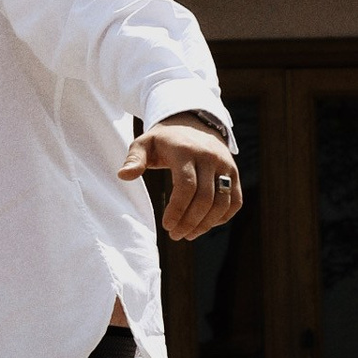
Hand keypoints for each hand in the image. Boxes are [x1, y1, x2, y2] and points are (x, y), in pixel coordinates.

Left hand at [129, 116, 241, 243]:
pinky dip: (222, 217)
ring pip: (222, 202)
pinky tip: (205, 225)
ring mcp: (225, 165)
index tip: (167, 226)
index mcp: (185, 151)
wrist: (194, 122)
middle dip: (190, 222)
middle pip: (205, 198)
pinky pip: (235, 201)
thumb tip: (123, 176)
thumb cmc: (164, 140)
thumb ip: (134, 159)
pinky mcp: (234, 173)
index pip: (186, 186)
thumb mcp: (145, 143)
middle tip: (175, 235)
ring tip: (188, 234)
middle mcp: (209, 157)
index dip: (177, 209)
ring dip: (206, 224)